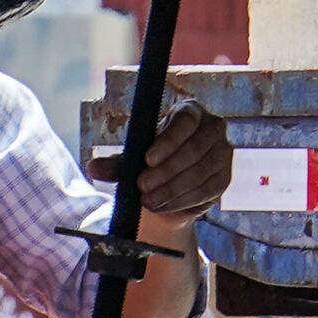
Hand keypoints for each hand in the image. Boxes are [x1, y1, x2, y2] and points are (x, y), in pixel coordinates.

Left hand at [125, 99, 231, 226]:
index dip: (168, 141)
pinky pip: (207, 189)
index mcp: (190, 111)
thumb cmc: (153, 161)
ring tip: (148, 201)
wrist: (173, 183)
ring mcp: (222, 152)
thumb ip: (116, 163)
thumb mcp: (134, 159)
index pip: (184, 121)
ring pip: (201, 171)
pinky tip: (164, 206)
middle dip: (166, 171)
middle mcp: (212, 127)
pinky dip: (183, 200)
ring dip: (172, 189)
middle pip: (194, 149)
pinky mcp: (225, 176)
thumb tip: (93, 168)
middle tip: (142, 186)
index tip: (147, 159)